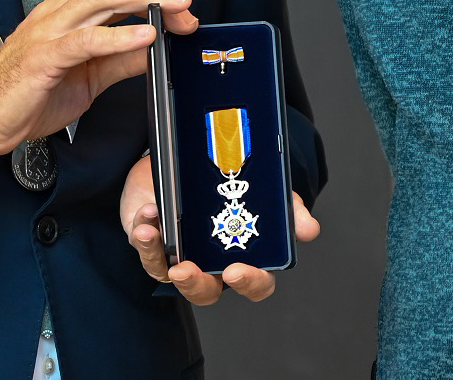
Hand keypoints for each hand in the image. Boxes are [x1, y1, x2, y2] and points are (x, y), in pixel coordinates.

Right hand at [0, 0, 197, 166]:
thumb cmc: (27, 96)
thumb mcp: (89, 77)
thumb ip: (120, 60)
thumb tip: (156, 49)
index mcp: (67, 15)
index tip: (182, 12)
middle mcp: (58, 15)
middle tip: (186, 8)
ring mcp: (48, 32)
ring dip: (144, 2)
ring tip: (174, 12)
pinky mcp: (43, 56)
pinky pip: (86, 39)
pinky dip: (118, 35)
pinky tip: (145, 37)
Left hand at [121, 155, 320, 304]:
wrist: (191, 161)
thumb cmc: (228, 186)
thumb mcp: (265, 192)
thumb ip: (288, 209)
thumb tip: (309, 229)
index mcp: (242, 257)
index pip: (254, 284)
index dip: (249, 282)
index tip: (237, 270)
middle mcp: (209, 265)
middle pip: (205, 292)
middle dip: (194, 284)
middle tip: (186, 269)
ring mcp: (178, 257)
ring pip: (166, 274)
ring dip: (157, 257)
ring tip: (152, 234)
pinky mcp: (151, 243)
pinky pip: (144, 247)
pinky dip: (143, 232)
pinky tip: (148, 216)